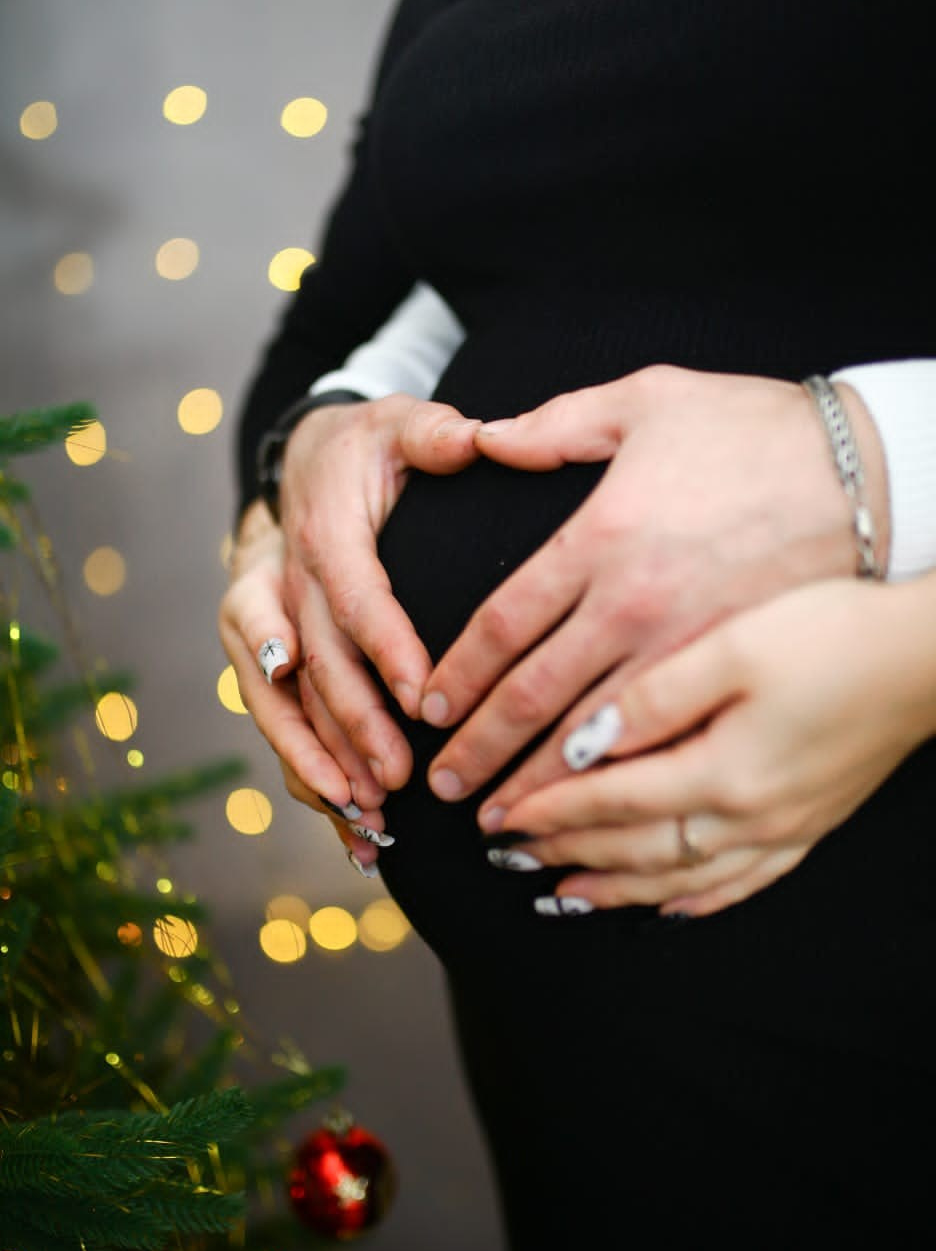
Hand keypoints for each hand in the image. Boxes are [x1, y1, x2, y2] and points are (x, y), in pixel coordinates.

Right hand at [280, 394, 479, 789]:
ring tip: (365, 813)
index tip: (422, 697)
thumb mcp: (396, 425)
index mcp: (323, 535)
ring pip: (284, 706)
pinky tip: (347, 826)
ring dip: (321, 762)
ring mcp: (267, 628)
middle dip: (353, 727)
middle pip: (316, 668)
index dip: (384, 649)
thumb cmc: (364, 450)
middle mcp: (284, 586)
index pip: (354, 598)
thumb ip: (434, 433)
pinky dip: (307, 772)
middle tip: (397, 778)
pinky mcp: (268, 658)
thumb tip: (478, 438)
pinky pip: (280, 720)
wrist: (302, 464)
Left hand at [418, 364, 889, 810]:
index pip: (504, 626)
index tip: (430, 710)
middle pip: (535, 697)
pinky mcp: (737, 677)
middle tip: (448, 788)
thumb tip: (484, 436)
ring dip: (541, 786)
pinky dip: (621, 792)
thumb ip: (556, 423)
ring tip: (504, 821)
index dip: (457, 676)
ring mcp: (689, 651)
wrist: (872, 470)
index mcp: (603, 538)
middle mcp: (637, 605)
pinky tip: (595, 818)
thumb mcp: (650, 400)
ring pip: (593, 740)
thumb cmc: (758, 430)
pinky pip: (664, 750)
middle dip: (483, 749)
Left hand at [486, 577, 935, 916]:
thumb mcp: (735, 646)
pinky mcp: (809, 826)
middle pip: (634, 848)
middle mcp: (748, 817)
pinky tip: (670, 906)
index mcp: (721, 771)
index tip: (497, 816)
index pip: (610, 800)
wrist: (928, 659)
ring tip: (563, 895)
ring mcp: (782, 830)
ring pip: (679, 878)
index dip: (547, 809)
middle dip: (564, 852)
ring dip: (615, 888)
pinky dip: (695, 900)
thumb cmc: (833, 637)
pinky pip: (740, 883)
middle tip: (505, 859)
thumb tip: (583, 741)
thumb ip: (653, 697)